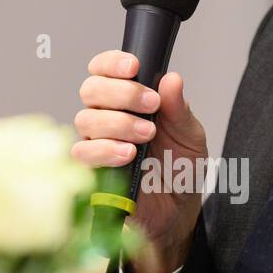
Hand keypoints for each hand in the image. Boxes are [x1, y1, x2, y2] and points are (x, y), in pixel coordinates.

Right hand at [72, 50, 207, 272]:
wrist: (178, 209)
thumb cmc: (179, 168)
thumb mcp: (190, 134)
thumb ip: (179, 108)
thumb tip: (171, 79)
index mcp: (127, 100)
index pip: (103, 69)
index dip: (112, 62)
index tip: (133, 66)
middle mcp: (106, 117)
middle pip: (91, 89)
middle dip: (121, 93)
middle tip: (151, 105)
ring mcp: (96, 142)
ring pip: (85, 119)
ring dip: (118, 123)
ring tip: (146, 135)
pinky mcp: (91, 169)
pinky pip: (83, 152)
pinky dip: (105, 149)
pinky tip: (128, 154)